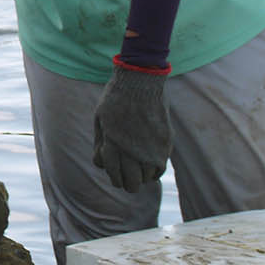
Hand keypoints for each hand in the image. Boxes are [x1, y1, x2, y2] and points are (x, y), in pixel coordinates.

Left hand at [92, 62, 171, 191]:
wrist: (140, 81)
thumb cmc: (115, 98)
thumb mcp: (99, 119)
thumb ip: (101, 143)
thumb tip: (102, 163)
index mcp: (113, 143)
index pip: (114, 174)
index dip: (115, 178)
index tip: (117, 177)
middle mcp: (132, 149)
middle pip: (131, 182)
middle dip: (128, 183)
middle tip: (128, 179)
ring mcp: (150, 146)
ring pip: (147, 178)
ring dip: (142, 177)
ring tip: (139, 170)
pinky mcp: (165, 142)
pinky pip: (161, 167)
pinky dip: (155, 170)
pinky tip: (151, 165)